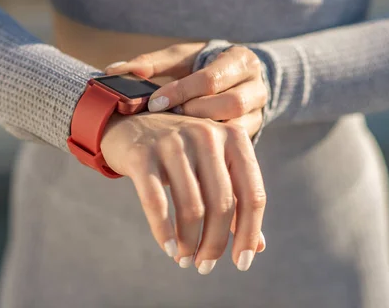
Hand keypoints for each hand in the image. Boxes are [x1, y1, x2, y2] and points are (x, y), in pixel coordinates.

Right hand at [101, 112, 265, 272]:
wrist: (131, 122)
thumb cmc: (182, 152)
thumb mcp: (214, 168)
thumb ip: (237, 202)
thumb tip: (257, 247)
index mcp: (233, 137)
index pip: (253, 194)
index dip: (249, 233)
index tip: (242, 262)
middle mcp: (207, 135)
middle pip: (223, 204)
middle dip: (215, 244)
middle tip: (205, 266)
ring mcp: (173, 142)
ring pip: (191, 207)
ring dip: (190, 243)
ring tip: (185, 260)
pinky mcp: (143, 154)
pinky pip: (156, 203)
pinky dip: (164, 232)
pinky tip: (169, 249)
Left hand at [105, 43, 266, 136]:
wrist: (236, 80)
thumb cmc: (201, 66)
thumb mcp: (181, 58)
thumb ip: (152, 63)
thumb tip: (113, 70)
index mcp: (240, 59)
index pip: (211, 78)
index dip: (181, 91)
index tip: (154, 102)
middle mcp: (256, 85)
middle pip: (230, 104)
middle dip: (195, 113)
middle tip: (167, 119)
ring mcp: (259, 112)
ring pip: (237, 128)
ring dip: (205, 133)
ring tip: (178, 135)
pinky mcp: (255, 132)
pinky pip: (237, 146)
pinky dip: (213, 149)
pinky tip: (190, 151)